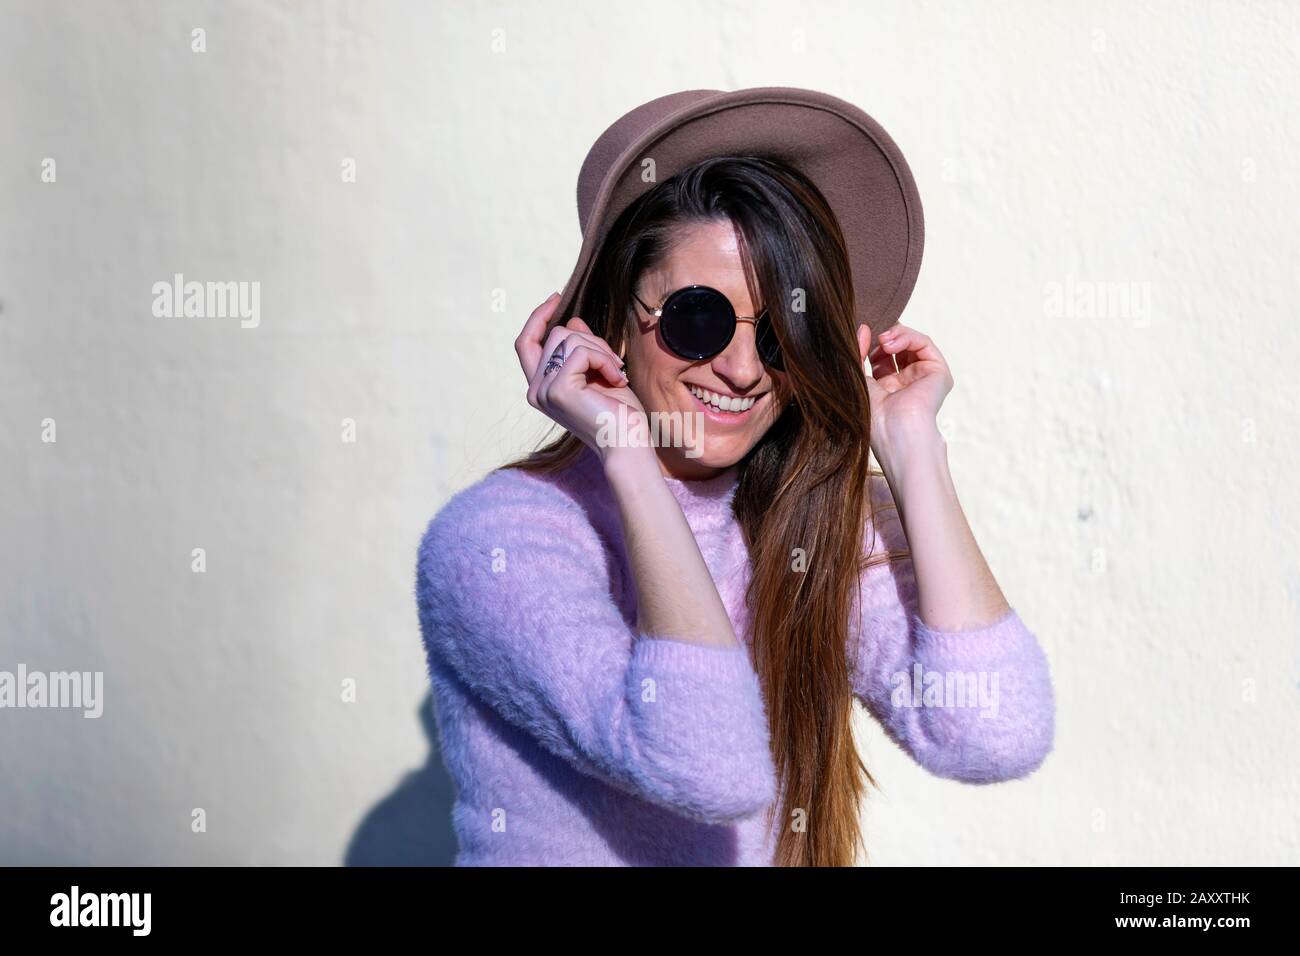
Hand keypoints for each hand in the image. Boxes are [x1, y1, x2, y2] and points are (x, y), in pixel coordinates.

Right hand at [515, 293, 648, 463]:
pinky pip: (582, 352)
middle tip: (614, 363)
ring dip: (600, 350)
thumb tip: (572, 321)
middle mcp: (535, 391)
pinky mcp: (558, 390)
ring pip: (569, 339)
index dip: (538, 317)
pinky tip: (617, 379)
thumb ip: (582, 349)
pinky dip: (605, 359)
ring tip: (617, 373)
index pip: (525, 343)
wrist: (628, 445)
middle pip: (555, 335)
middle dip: (590, 340)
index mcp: (540, 388)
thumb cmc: (619, 415)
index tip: (556, 297)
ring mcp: (544, 391)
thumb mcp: (599, 372)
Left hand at [859, 322, 952, 458]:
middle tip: (875, 339)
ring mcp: (924, 377)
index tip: (860, 337)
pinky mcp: (939, 372)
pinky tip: (892, 344)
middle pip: (898, 348)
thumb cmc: (874, 416)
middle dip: (885, 338)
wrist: (895, 431)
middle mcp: (907, 383)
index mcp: (888, 390)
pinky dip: (908, 337)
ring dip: (896, 335)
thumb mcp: (859, 380)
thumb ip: (858, 354)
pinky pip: (925, 343)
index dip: (871, 345)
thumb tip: (862, 329)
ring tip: (884, 340)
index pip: (881, 358)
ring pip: (912, 343)